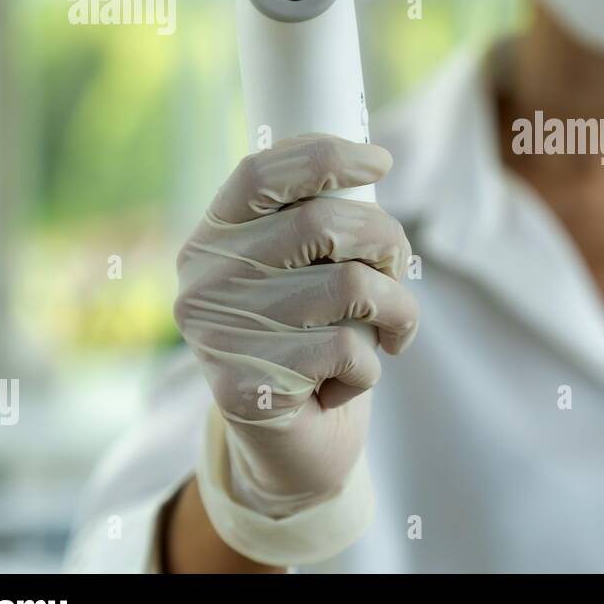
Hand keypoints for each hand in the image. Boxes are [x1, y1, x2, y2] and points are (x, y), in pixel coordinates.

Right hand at [173, 134, 417, 518]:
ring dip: (396, 311)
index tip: (382, 162)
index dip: (327, 156)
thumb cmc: (313, 342)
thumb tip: (373, 167)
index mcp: (215, 237)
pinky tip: (347, 380)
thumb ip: (323, 226)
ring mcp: (219, 333)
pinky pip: (348, 350)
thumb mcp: (310, 272)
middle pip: (323, 223)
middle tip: (399, 273)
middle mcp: (204, 278)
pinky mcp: (246, 387)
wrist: (292, 447)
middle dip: (388, 243)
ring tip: (392, 332)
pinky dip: (371, 366)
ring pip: (350, 286)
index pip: (262, 172)